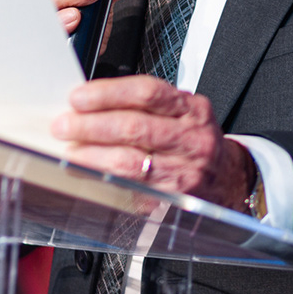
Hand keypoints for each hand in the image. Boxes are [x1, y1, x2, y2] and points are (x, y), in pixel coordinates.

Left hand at [53, 74, 256, 208]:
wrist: (228, 180)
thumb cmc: (195, 143)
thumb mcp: (183, 114)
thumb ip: (145, 106)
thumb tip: (91, 104)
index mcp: (192, 110)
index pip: (147, 93)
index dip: (109, 93)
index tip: (79, 97)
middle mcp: (191, 139)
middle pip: (135, 127)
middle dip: (91, 125)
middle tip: (64, 125)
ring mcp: (183, 172)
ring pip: (130, 162)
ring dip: (92, 156)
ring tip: (70, 151)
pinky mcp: (172, 200)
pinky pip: (131, 190)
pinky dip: (105, 181)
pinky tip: (88, 175)